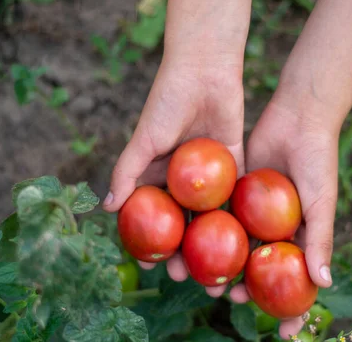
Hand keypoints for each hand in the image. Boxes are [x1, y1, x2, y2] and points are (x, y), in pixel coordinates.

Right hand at [102, 59, 245, 295]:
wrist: (205, 72)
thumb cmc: (167, 103)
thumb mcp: (144, 139)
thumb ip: (126, 171)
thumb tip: (107, 208)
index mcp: (158, 174)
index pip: (153, 217)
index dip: (151, 242)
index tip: (153, 267)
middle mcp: (183, 179)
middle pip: (183, 223)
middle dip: (185, 252)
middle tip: (189, 280)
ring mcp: (210, 175)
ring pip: (211, 216)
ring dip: (214, 244)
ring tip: (220, 272)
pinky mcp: (235, 164)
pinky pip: (237, 195)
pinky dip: (240, 219)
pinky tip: (245, 244)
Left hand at [226, 0, 351, 338]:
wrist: (296, 118)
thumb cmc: (318, 161)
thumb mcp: (321, 201)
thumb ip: (320, 240)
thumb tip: (323, 284)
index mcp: (299, 237)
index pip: (296, 282)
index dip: (292, 308)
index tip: (282, 334)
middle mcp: (274, 229)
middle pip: (259, 270)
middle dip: (246, 289)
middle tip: (230, 299)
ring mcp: (252, 213)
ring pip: (233, 246)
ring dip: (219, 265)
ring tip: (202, 279)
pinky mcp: (234, 194)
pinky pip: (219, 217)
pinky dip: (206, 232)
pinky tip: (189, 246)